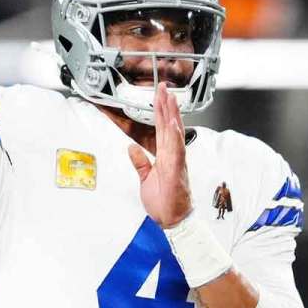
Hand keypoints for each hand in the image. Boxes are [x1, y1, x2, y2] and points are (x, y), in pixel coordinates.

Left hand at [127, 82, 192, 227]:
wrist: (172, 220)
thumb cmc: (164, 203)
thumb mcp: (145, 179)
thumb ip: (140, 162)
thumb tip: (131, 148)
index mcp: (166, 156)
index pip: (163, 128)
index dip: (161, 111)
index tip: (160, 95)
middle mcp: (173, 155)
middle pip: (169, 125)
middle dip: (166, 105)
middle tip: (164, 87)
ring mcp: (176, 162)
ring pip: (174, 133)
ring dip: (172, 115)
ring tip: (169, 98)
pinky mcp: (176, 171)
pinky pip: (177, 151)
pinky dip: (175, 137)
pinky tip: (173, 124)